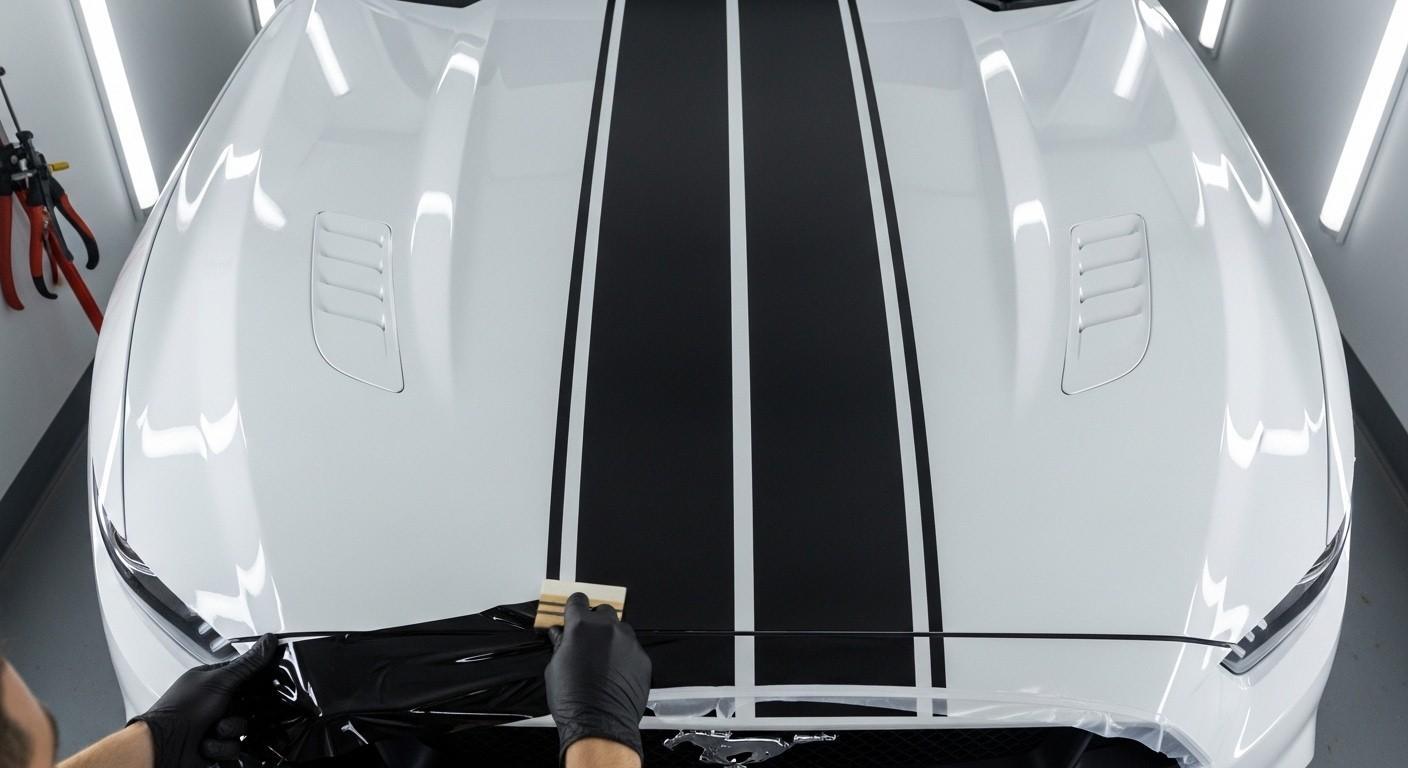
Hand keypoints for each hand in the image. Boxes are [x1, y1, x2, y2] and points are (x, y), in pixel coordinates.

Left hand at [132, 634, 279, 767]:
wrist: (164, 747)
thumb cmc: (181, 711)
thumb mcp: (219, 682)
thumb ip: (247, 664)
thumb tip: (268, 642)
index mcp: (211, 681)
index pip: (244, 676)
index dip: (256, 683)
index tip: (264, 686)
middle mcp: (213, 703)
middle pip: (247, 705)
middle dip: (240, 712)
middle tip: (231, 710)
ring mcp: (213, 725)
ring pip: (242, 727)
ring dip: (230, 731)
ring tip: (213, 731)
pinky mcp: (214, 746)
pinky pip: (233, 747)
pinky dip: (221, 747)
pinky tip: (207, 744)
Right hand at [545, 594, 651, 764]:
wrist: (600, 724)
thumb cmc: (574, 701)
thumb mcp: (555, 668)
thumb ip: (561, 645)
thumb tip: (560, 635)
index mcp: (582, 626)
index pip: (578, 600)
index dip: (574, 606)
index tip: (573, 612)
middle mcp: (608, 629)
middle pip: (603, 611)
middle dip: (595, 621)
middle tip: (588, 639)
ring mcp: (628, 642)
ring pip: (620, 629)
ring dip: (611, 638)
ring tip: (602, 660)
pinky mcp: (642, 658)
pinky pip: (632, 649)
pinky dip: (624, 656)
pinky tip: (615, 673)